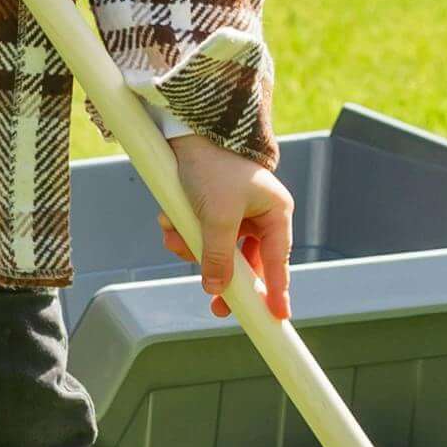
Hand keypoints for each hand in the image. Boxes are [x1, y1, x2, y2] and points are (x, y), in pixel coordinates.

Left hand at [171, 132, 292, 325]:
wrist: (187, 128)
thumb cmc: (214, 166)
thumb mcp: (217, 217)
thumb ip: (219, 257)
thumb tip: (217, 290)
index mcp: (275, 213)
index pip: (278, 262)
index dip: (276, 292)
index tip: (277, 318)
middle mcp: (259, 214)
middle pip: (244, 262)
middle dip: (220, 275)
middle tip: (214, 306)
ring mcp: (234, 211)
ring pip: (216, 250)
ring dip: (192, 248)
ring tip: (174, 236)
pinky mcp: (210, 206)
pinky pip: (199, 234)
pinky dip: (182, 232)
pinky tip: (168, 222)